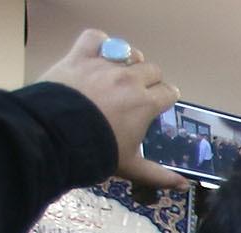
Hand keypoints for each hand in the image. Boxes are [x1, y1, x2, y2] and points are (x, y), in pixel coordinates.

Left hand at [37, 30, 186, 195]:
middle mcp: (130, 80)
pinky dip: (100, 42)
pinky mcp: (80, 56)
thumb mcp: (130, 166)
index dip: (166, 98)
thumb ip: (159, 175)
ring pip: (128, 52)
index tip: (159, 104)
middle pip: (152, 70)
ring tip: (120, 72)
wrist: (56, 135)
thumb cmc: (98, 151)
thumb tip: (184, 186)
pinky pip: (95, 37)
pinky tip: (100, 52)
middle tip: (138, 92)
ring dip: (129, 60)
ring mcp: (105, 65)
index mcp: (146, 103)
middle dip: (150, 80)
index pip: (169, 92)